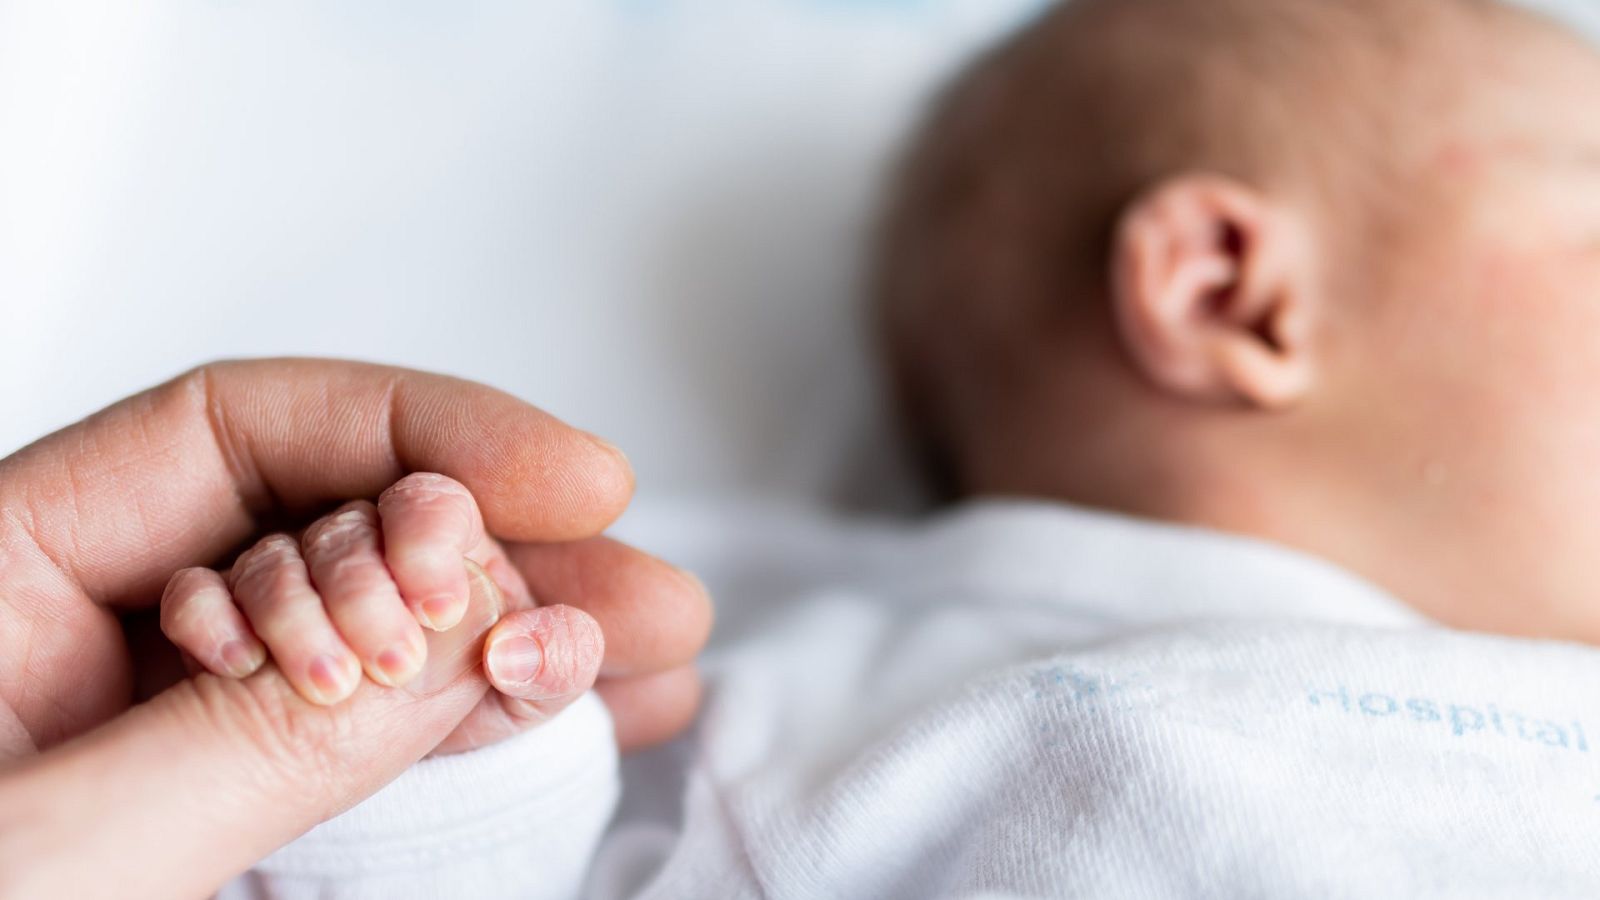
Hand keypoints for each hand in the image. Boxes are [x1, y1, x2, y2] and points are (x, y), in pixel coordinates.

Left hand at [0, 359, 711, 896]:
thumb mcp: (44, 863)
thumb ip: (250, 738)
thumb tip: (452, 628)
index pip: (233, 432)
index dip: (421, 431)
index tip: (571, 480)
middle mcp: (82, 632)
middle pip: (331, 524)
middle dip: (503, 555)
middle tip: (637, 595)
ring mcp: (160, 725)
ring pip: (368, 632)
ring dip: (515, 637)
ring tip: (643, 656)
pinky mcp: (212, 814)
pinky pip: (363, 737)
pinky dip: (475, 721)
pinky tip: (567, 713)